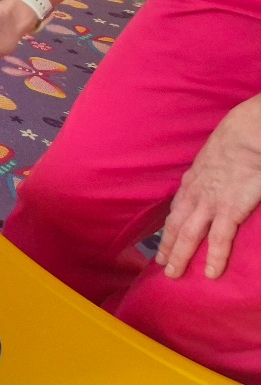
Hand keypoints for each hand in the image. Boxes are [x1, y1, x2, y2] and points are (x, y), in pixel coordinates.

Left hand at [156, 93, 260, 279]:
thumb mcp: (214, 158)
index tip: (163, 242)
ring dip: (180, 256)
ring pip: (188, 235)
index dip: (168, 229)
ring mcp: (210, 203)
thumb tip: (218, 181)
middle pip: (175, 225)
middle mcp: (195, 194)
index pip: (176, 210)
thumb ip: (212, 174)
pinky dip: (214, 257)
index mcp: (193, 182)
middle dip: (167, 247)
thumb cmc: (237, 141)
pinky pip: (219, 239)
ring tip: (174, 275)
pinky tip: (211, 273)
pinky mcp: (229, 209)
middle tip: (162, 266)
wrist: (247, 134)